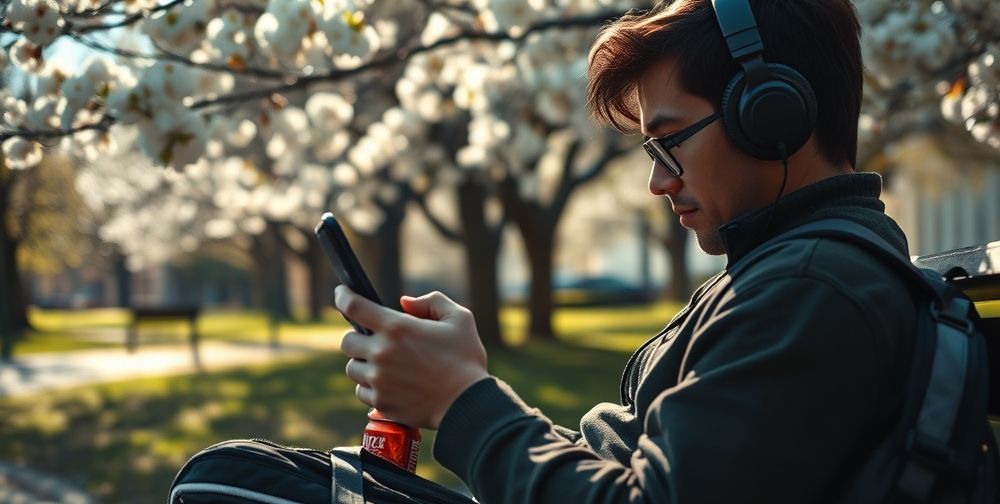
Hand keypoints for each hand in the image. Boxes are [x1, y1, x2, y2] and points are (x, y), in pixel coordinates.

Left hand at [335, 285, 489, 429]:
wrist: (468, 404)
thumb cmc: (466, 360)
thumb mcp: (460, 319)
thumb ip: (432, 302)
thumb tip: (405, 302)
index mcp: (397, 328)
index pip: (354, 306)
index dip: (343, 297)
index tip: (342, 294)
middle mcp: (382, 353)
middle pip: (347, 341)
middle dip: (358, 338)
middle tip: (376, 341)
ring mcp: (379, 380)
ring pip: (352, 368)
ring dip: (364, 364)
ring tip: (385, 366)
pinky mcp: (381, 403)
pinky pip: (361, 392)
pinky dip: (371, 387)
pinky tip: (390, 385)